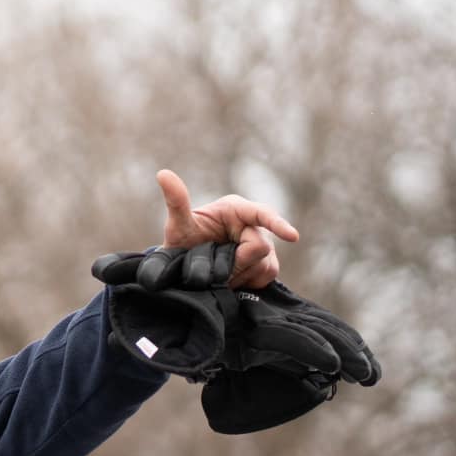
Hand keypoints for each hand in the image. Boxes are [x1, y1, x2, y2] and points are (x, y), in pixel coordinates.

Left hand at [156, 169, 297, 288]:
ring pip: (263, 265)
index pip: (263, 214)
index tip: (293, 237)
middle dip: (235, 262)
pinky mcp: (267, 265)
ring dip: (237, 274)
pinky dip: (246, 282)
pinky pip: (265, 277)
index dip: (278, 225)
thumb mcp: (177, 225)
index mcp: (237, 209)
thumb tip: (163, 174)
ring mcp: (264, 246)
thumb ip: (176, 202)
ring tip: (218, 271)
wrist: (186, 268)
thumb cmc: (183, 242)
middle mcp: (254, 225)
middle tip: (212, 266)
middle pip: (260, 248)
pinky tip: (231, 277)